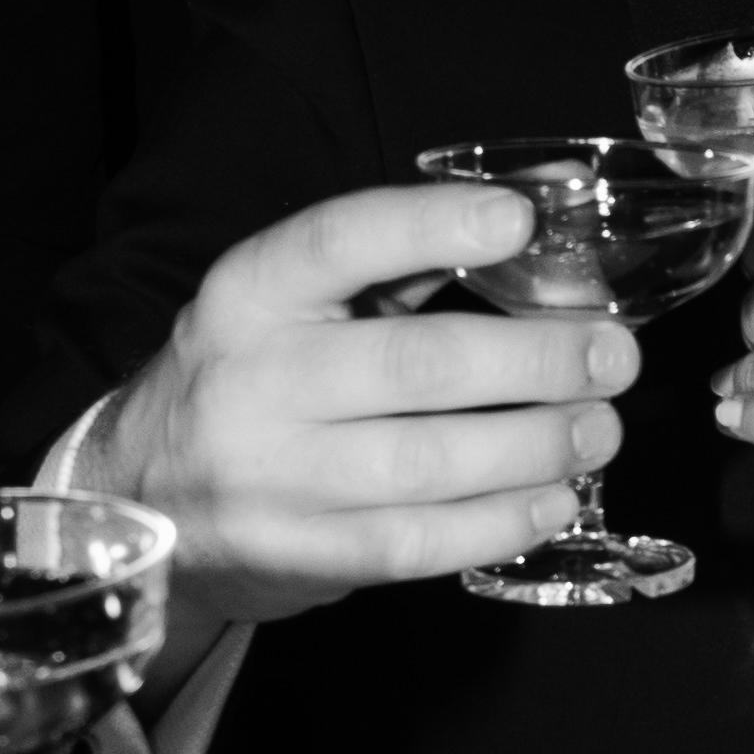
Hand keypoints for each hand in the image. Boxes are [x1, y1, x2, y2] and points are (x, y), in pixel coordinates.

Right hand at [73, 183, 632, 623]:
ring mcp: (268, 478)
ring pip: (426, 462)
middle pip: (413, 364)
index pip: (340, 240)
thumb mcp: (297, 304)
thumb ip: (410, 253)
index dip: (434, 223)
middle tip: (612, 357)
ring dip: (535, 446)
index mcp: (249, 293)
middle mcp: (251, 379)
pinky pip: (417, 542)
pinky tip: (553, 499)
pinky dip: (500, 521)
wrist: (141, 502)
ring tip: (598, 430)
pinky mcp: (296, 556)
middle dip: (533, 360)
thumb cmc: (254, 380)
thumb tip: (552, 197)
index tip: (524, 217)